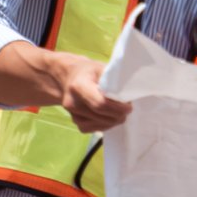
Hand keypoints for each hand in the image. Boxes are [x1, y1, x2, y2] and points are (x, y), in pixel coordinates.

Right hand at [0, 39, 130, 130]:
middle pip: (102, 116)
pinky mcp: (76, 123)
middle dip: (119, 114)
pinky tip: (108, 115)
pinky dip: (106, 124)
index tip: (128, 105)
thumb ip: (113, 79)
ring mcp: (73, 115)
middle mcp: (72, 103)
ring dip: (114, 119)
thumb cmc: (88, 71)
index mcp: (78, 86)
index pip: (100, 104)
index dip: (117, 108)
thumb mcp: (100, 68)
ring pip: (101, 124)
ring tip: (117, 109)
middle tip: (127, 107)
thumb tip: (129, 91)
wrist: (68, 78)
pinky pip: (96, 129)